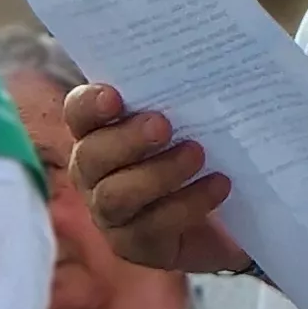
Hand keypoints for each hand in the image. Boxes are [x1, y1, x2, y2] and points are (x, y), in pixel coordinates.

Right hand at [64, 84, 253, 273]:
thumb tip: (211, 63)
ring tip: (197, 154)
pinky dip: (187, 204)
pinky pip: (151, 226)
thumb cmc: (203, 154)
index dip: (89, 105)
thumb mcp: (196, 121)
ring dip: (157, 173)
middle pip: (91, 157)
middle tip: (163, 125)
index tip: (115, 96)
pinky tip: (219, 186)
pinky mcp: (135, 245)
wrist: (227, 218)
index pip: (79, 114)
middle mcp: (94, 174)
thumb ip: (186, 97)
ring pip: (115, 196)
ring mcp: (110, 214)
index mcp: (100, 133)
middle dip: (126, 140)